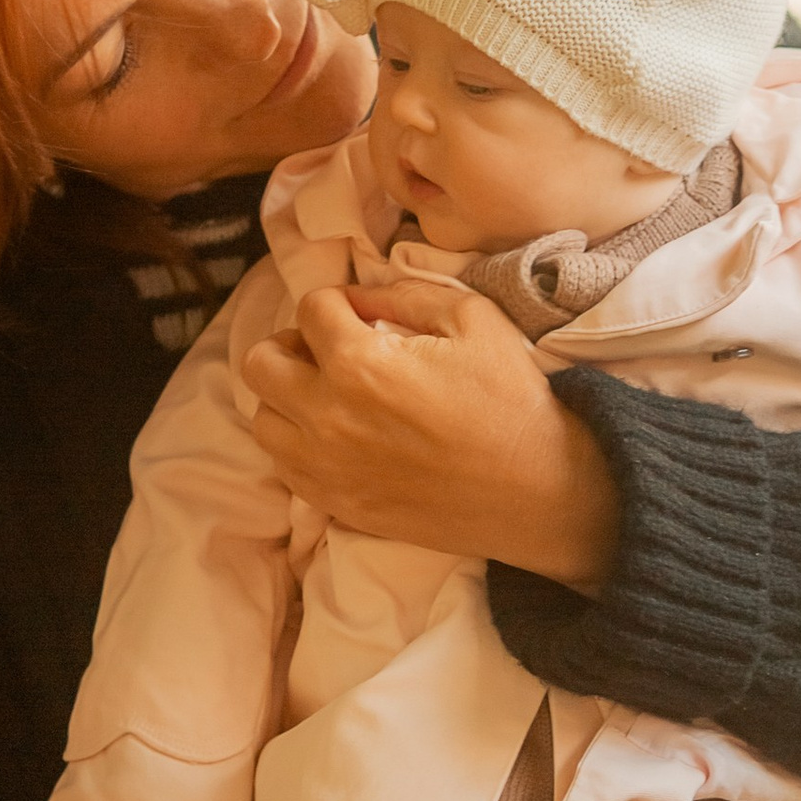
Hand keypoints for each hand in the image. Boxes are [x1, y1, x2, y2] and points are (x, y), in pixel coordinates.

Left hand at [242, 283, 619, 588]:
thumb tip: (358, 297)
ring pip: (263, 419)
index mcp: (359, 365)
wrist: (539, 490)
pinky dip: (300, 443)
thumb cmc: (510, 400)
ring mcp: (327, 468)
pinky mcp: (337, 505)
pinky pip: (285, 467)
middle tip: (332, 350)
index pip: (311, 309)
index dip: (337, 302)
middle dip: (293, 345)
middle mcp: (328, 417)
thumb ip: (402, 294)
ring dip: (289, 397)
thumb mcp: (471, 318)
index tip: (361, 314)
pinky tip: (339, 436)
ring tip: (331, 395)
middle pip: (261, 363)